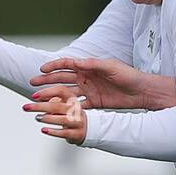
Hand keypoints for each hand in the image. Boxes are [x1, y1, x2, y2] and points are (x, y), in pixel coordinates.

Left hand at [22, 88, 86, 144]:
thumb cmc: (71, 116)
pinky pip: (64, 133)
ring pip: (62, 119)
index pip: (61, 91)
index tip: (34, 96)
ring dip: (47, 118)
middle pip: (58, 106)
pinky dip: (53, 131)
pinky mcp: (77, 134)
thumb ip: (52, 100)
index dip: (47, 92)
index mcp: (72, 99)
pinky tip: (44, 130)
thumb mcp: (64, 105)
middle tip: (27, 107)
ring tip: (37, 118)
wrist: (87, 129)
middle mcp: (76, 109)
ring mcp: (78, 122)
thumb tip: (37, 98)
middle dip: (40, 106)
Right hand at [30, 55, 175, 109]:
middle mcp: (86, 78)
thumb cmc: (128, 76)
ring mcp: (89, 91)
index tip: (42, 70)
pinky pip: (77, 106)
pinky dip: (67, 109)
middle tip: (33, 84)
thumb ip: (93, 65)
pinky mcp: (94, 103)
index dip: (53, 66)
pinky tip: (57, 112)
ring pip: (67, 93)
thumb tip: (77, 62)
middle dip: (47, 81)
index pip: (66, 64)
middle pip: (62, 79)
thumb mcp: (111, 67)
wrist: (141, 91)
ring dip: (54, 96)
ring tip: (40, 99)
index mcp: (89, 66)